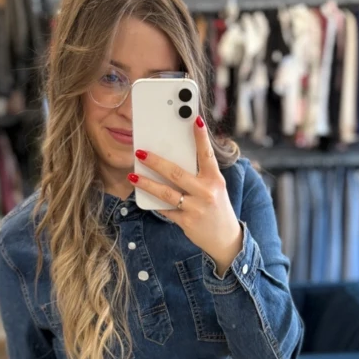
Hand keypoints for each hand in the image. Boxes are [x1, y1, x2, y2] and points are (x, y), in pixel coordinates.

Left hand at [129, 115, 243, 276]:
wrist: (225, 239)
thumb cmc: (217, 208)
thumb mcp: (215, 188)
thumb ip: (200, 175)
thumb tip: (176, 159)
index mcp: (215, 179)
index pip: (207, 154)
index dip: (201, 137)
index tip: (194, 119)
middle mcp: (206, 192)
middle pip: (176, 173)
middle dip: (156, 162)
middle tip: (140, 152)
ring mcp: (195, 208)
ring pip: (166, 193)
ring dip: (147, 183)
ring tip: (133, 175)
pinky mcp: (186, 221)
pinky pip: (165, 209)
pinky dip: (154, 202)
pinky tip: (142, 195)